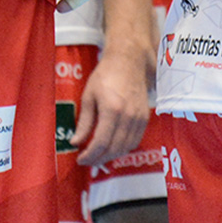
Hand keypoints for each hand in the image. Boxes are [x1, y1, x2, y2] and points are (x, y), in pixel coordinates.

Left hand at [75, 43, 153, 166]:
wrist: (129, 61)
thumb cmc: (106, 75)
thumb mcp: (89, 97)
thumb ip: (84, 122)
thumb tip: (76, 142)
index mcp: (112, 110)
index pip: (101, 143)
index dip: (90, 155)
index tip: (81, 159)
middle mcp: (128, 116)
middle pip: (115, 148)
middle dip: (100, 159)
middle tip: (88, 161)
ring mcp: (139, 117)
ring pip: (127, 147)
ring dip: (112, 156)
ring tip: (99, 156)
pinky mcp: (145, 117)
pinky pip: (136, 140)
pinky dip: (124, 148)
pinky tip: (114, 147)